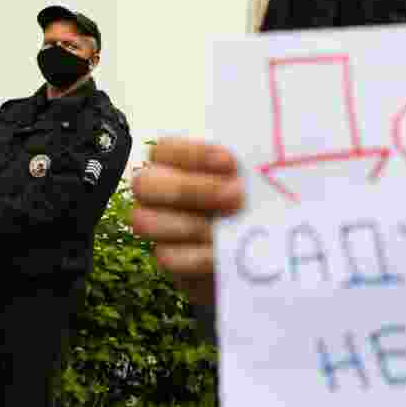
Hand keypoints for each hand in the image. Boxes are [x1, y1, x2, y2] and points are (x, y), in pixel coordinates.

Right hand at [131, 138, 243, 304]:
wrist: (260, 247)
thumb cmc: (253, 201)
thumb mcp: (254, 178)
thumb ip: (246, 166)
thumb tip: (259, 160)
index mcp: (174, 162)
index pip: (164, 149)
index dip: (193, 154)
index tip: (230, 163)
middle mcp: (157, 191)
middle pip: (146, 184)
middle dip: (190, 190)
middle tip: (235, 197)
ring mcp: (157, 225)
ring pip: (145, 221)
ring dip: (192, 225)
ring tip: (230, 227)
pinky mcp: (169, 257)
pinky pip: (168, 257)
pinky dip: (197, 256)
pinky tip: (221, 253)